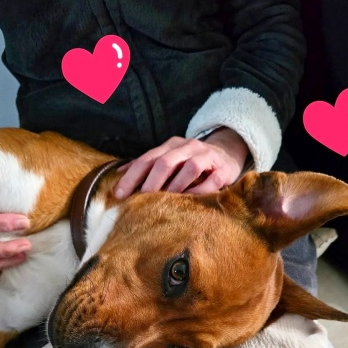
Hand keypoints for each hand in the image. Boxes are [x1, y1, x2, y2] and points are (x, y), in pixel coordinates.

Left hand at [115, 127, 248, 197]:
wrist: (227, 154)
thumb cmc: (193, 161)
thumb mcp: (170, 159)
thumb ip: (148, 165)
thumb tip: (120, 173)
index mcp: (171, 145)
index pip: (147, 159)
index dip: (132, 176)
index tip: (119, 194)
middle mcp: (188, 147)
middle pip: (166, 162)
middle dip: (151, 182)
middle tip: (141, 200)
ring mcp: (207, 156)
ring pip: (190, 168)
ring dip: (175, 185)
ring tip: (164, 201)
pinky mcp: (223, 169)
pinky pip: (211, 180)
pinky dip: (199, 190)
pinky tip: (189, 201)